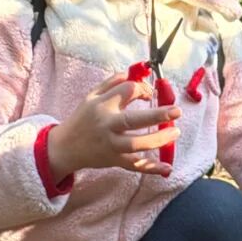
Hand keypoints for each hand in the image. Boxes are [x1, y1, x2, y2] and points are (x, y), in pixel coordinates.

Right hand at [47, 73, 181, 179]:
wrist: (64, 148)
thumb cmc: (82, 119)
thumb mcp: (91, 96)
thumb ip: (112, 83)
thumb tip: (133, 72)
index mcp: (102, 105)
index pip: (127, 91)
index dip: (143, 89)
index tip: (149, 93)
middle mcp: (107, 125)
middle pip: (133, 120)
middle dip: (157, 115)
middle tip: (176, 111)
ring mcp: (111, 145)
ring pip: (136, 144)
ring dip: (158, 139)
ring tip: (175, 132)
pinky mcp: (114, 160)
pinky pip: (134, 165)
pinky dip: (151, 168)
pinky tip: (167, 168)